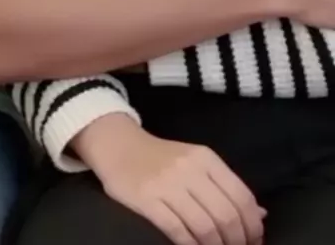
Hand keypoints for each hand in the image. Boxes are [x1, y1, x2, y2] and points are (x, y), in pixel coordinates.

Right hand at [73, 116, 264, 244]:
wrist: (119, 146)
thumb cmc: (162, 158)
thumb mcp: (197, 162)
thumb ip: (226, 186)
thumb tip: (260, 214)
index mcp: (206, 158)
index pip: (241, 197)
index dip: (253, 226)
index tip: (254, 242)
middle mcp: (190, 169)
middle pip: (226, 215)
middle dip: (236, 242)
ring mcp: (167, 184)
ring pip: (205, 226)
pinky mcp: (147, 199)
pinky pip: (177, 230)